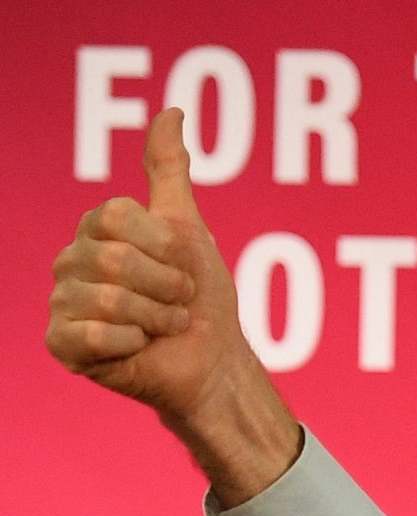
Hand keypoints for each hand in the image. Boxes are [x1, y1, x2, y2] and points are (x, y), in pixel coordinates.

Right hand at [45, 107, 298, 503]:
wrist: (213, 362)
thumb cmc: (201, 299)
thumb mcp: (189, 229)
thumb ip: (169, 172)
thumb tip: (170, 111)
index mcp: (96, 231)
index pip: (118, 217)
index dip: (165, 247)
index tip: (184, 267)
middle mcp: (71, 262)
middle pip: (114, 258)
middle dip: (166, 286)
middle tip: (179, 303)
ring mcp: (63, 303)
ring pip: (106, 297)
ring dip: (156, 316)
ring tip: (164, 325)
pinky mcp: (64, 345)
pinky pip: (92, 334)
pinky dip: (131, 342)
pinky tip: (137, 346)